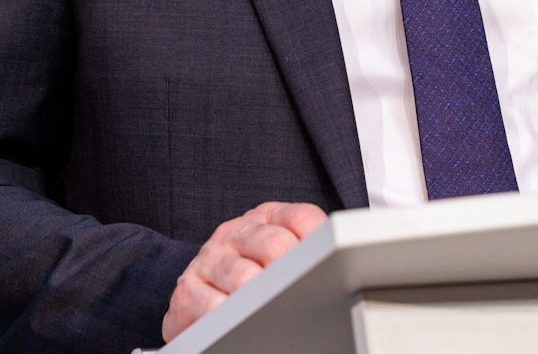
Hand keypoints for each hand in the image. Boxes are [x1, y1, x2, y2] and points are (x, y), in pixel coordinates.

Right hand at [162, 201, 327, 341]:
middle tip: (304, 290)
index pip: (301, 217)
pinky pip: (214, 306)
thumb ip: (306, 248)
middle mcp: (234, 232)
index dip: (320, 240)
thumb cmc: (247, 273)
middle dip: (293, 271)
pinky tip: (240, 320)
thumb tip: (350, 261)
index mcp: (264, 218)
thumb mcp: (277, 253)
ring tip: (273, 308)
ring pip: (245, 277)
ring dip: (263, 297)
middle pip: (276, 244)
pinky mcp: (187, 290)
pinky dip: (232, 316)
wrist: (194, 295)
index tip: (333, 261)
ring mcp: (209, 259)